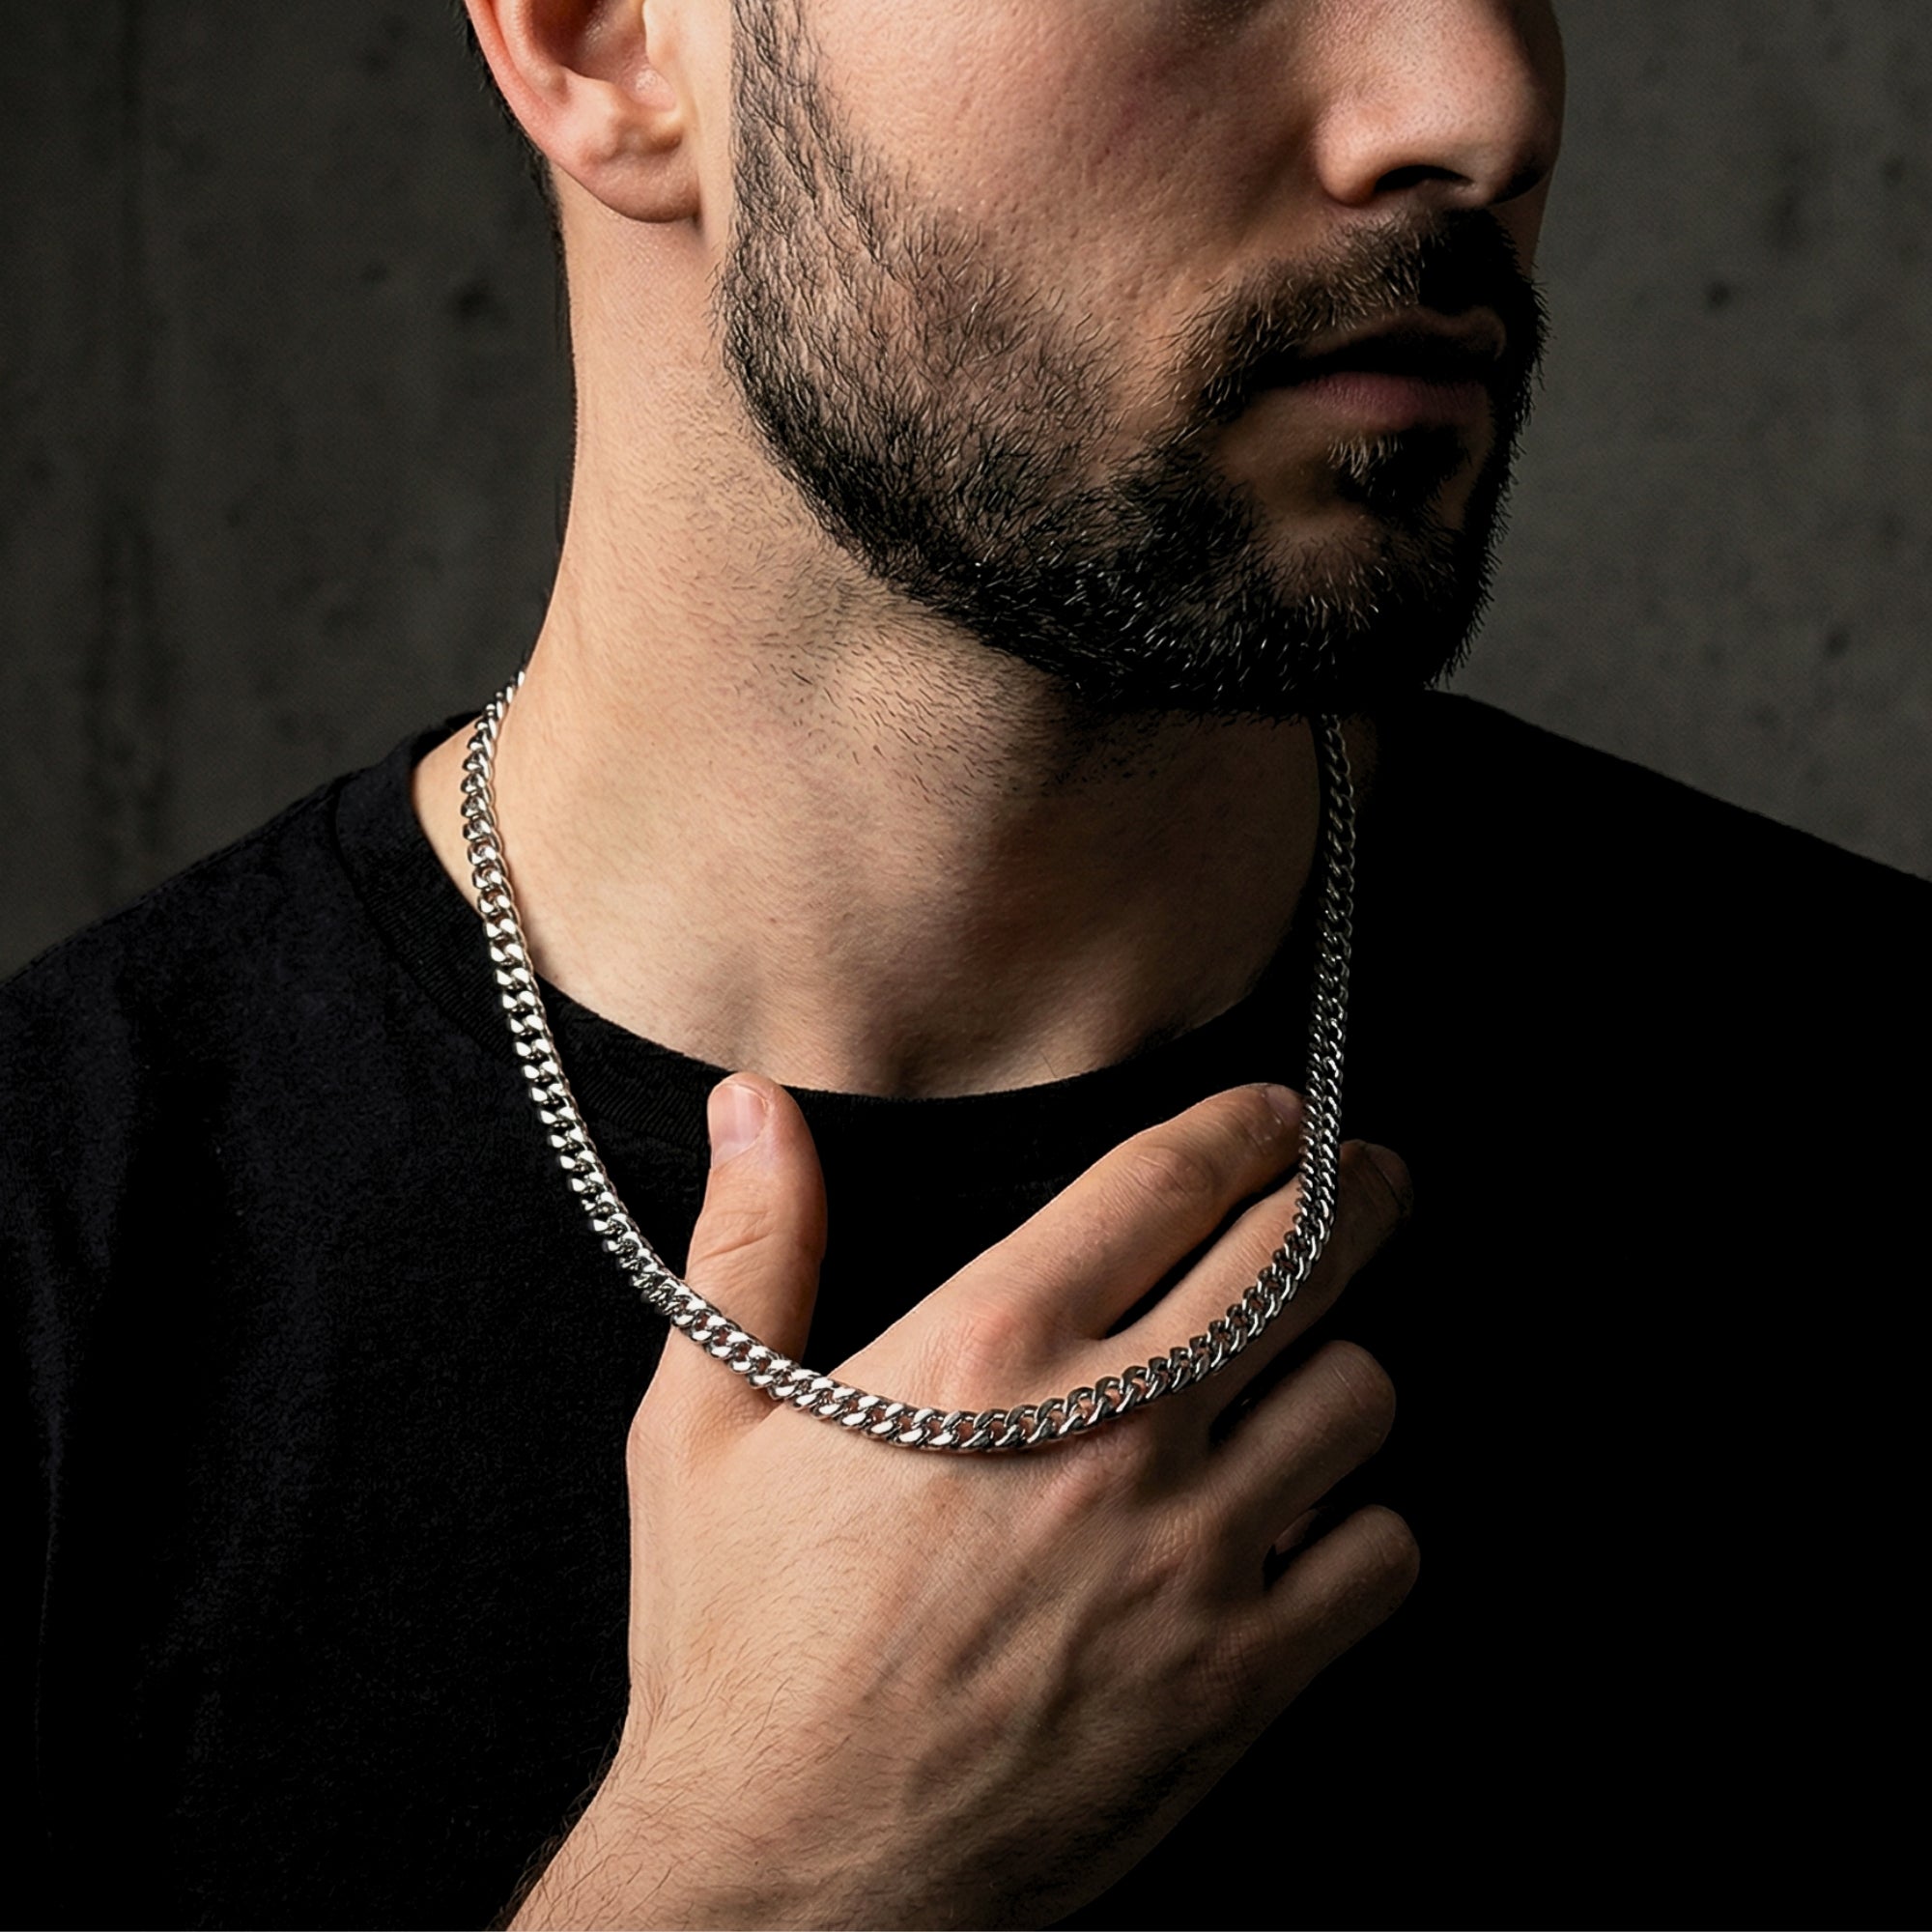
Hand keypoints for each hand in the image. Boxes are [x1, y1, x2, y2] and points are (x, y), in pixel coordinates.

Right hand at [512, 1078, 1416, 1929]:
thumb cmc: (737, 1651)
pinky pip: (1377, 1556)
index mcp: (987, 1351)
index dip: (1247, 1126)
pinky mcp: (1236, 1677)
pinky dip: (1362, 1525)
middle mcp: (1110, 1432)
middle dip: (1351, 1195)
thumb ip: (748, 1249)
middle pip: (1295, 1260)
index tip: (1279, 1115)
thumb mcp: (705, 1430)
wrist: (783, 1880)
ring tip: (1320, 1362)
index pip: (1168, 1180)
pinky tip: (1312, 1522)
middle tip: (1368, 1180)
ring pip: (1357, 1398)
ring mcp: (1190, 1558)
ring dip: (1345, 1365)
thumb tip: (753, 1107)